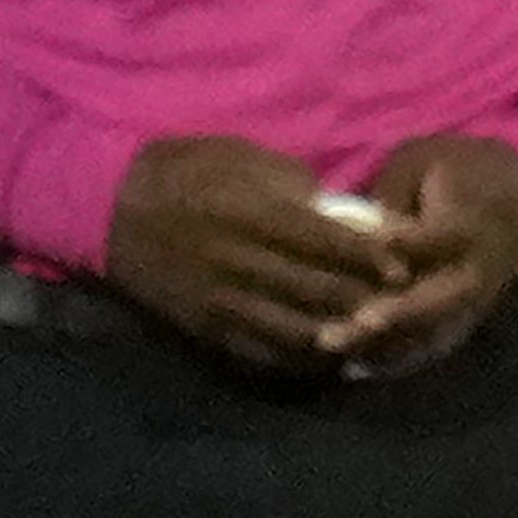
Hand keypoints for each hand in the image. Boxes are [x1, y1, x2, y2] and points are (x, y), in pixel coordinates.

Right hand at [107, 135, 417, 368]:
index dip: (369, 257)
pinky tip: (334, 358)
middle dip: (367, 302)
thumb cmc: (187, 171)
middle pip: (316, 291)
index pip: (323, 241)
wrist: (111, 208)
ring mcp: (221, 301)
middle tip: (406, 307)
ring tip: (379, 338)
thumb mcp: (242, 157)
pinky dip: (303, 359)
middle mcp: (237, 261)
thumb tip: (347, 216)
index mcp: (249, 213)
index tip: (404, 267)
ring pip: (295, 330)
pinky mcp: (206, 328)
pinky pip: (262, 353)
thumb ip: (297, 187)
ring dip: (343, 338)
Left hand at [321, 135, 517, 380]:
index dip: (407, 244)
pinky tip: (354, 368)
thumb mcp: (421, 160)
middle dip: (395, 314)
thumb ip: (393, 192)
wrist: (513, 195)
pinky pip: (434, 346)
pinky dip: (397, 361)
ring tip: (336, 351)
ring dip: (387, 346)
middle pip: (442, 300)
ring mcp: (476, 299)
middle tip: (346, 326)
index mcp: (473, 222)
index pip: (441, 239)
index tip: (373, 245)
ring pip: (436, 331)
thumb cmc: (456, 170)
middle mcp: (480, 268)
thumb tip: (359, 230)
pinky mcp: (466, 317)